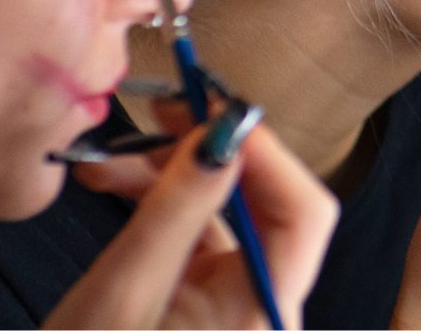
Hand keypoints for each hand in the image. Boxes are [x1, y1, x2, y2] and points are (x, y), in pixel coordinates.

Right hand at [43, 106, 337, 329]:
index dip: (266, 152)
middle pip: (266, 205)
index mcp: (263, 313)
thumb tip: (221, 132)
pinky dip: (166, 205)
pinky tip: (122, 184)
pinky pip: (201, 237)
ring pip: (228, 215)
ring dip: (176, 175)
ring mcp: (238, 307)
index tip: (215, 110)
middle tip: (165, 110)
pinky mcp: (209, 304)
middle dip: (213, 153)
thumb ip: (178, 208)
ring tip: (116, 159)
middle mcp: (265, 309)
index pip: (304, 213)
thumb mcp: (124, 292)